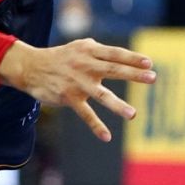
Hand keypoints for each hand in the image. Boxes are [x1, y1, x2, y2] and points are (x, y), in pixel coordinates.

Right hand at [0, 38, 155, 142]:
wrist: (31, 67)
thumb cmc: (61, 58)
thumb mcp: (79, 47)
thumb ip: (100, 52)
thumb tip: (124, 57)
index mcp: (89, 51)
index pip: (114, 54)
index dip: (132, 58)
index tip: (149, 63)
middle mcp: (85, 65)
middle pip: (112, 69)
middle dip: (133, 74)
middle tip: (153, 78)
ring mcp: (77, 83)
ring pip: (101, 95)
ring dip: (117, 105)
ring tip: (133, 115)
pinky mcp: (68, 97)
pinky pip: (85, 113)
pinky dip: (96, 125)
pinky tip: (106, 136)